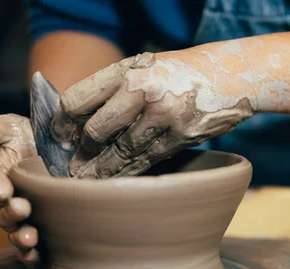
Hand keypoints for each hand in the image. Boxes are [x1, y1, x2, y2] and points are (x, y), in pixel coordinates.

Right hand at [0, 115, 39, 262]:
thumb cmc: (28, 135)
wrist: (61, 144)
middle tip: (22, 209)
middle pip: (3, 212)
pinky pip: (33, 245)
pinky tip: (35, 256)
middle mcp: (9, 199)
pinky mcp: (45, 224)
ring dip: (20, 236)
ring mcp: (27, 213)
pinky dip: (31, 253)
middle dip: (11, 213)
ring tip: (29, 237)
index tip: (2, 188)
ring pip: (16, 230)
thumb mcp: (5, 127)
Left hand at [61, 50, 254, 178]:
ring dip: (102, 170)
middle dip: (83, 152)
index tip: (60, 134)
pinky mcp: (181, 138)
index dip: (64, 120)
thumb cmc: (180, 72)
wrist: (229, 76)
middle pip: (98, 131)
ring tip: (87, 180)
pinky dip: (129, 171)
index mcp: (128, 70)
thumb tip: (79, 119)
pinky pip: (147, 159)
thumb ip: (115, 88)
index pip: (80, 99)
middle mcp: (144, 91)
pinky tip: (118, 179)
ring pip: (122, 152)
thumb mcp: (144, 67)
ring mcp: (164, 117)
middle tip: (73, 166)